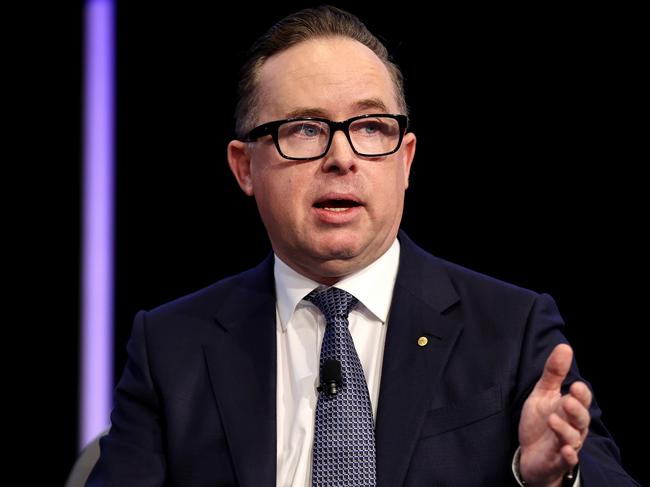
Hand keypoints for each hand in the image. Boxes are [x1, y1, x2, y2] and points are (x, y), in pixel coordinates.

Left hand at [518, 344, 591, 486]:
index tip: (575, 385)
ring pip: (573, 438)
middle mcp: (573, 427)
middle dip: (577, 410)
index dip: (581, 395)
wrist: (530, 454)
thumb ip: (553, 373)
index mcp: (570, 409)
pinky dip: (568, 456)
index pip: (582, 400)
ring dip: (565, 430)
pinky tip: (566, 450)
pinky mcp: (557, 461)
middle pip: (581, 419)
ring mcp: (566, 444)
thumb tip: (564, 346)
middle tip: (569, 400)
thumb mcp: (543, 394)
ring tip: (553, 420)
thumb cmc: (540, 422)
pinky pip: (567, 460)